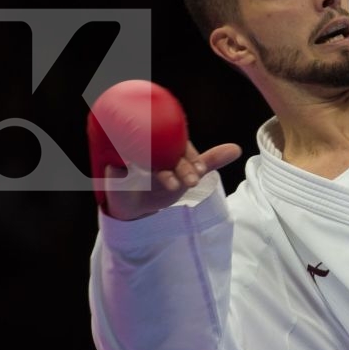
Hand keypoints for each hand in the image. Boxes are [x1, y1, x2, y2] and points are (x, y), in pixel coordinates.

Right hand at [100, 139, 241, 221]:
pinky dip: (119, 170)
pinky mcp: (111, 169)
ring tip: (173, 185)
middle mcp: (148, 147)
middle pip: (162, 150)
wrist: (134, 204)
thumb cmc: (162, 184)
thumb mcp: (187, 174)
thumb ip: (210, 160)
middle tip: (190, 181)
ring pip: (141, 156)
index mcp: (166, 147)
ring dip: (156, 170)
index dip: (189, 157)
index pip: (178, 145)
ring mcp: (129, 155)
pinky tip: (124, 172)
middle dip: (178, 165)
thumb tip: (237, 148)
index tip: (201, 170)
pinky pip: (114, 167)